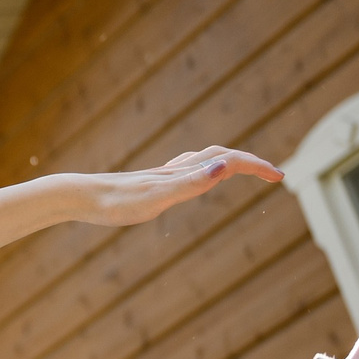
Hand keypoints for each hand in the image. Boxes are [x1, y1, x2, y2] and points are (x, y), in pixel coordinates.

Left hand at [71, 147, 281, 227]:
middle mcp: (174, 169)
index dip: (257, 167)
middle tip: (274, 176)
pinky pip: (186, 170)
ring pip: (203, 160)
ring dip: (229, 162)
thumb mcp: (157, 198)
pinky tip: (193, 177)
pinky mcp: (148, 182)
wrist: (77, 196)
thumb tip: (226, 165)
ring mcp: (161, 175)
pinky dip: (203, 169)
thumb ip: (191, 183)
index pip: (229, 161)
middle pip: (221, 156)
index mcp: (182, 172)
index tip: (281, 177)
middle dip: (250, 163)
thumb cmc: (115, 202)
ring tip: (243, 171)